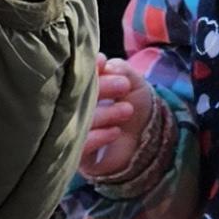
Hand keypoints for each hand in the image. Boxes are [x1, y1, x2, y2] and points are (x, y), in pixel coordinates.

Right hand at [80, 57, 166, 185]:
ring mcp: (71, 134)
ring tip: (127, 110)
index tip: (102, 63)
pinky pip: (80, 148)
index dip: (88, 69)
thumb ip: (119, 68)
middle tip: (124, 85)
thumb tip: (102, 63)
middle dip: (100, 89)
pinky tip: (115, 131)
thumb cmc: (135, 105)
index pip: (75, 77)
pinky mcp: (77, 156)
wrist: (148, 139)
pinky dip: (97, 138)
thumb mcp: (131, 81)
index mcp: (79, 90)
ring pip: (78, 122)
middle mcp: (70, 110)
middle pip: (75, 99)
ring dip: (104, 114)